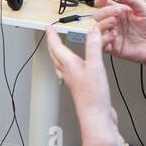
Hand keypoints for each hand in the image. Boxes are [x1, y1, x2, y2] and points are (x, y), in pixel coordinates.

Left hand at [45, 19, 119, 145]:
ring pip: (63, 65)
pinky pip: (74, 72)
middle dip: (54, 45)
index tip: (49, 27)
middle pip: (57, 56)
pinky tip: (81, 67)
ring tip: (63, 49)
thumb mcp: (95, 66)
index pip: (56, 47)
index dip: (52, 36)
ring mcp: (75, 81)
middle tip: (52, 37)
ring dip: (62, 55)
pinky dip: (75, 64)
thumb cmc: (92, 97)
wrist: (96, 118)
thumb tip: (92, 30)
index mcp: (69, 66)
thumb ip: (93, 46)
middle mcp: (69, 73)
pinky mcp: (83, 88)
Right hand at [89, 0, 145, 68]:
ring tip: (113, 22)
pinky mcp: (115, 48)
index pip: (105, 4)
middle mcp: (116, 23)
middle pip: (98, 15)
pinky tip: (114, 35)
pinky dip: (104, 39)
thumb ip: (131, 0)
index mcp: (122, 13)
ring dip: (103, 23)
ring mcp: (114, 35)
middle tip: (117, 12)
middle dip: (105, 11)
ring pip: (97, 28)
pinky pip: (102, 44)